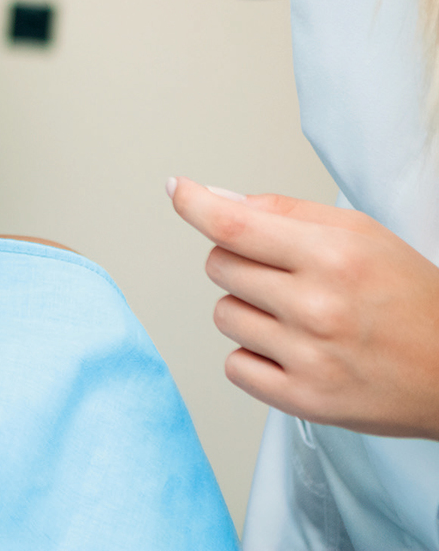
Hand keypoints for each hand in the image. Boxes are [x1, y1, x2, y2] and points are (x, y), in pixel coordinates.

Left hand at [169, 177, 438, 437]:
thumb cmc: (412, 300)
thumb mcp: (362, 234)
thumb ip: (283, 212)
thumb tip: (215, 199)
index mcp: (333, 257)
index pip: (234, 225)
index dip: (194, 204)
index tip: (178, 190)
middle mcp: (317, 307)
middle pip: (218, 266)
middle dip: (239, 263)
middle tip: (285, 276)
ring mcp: (308, 357)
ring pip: (223, 315)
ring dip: (248, 311)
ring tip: (299, 318)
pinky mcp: (303, 400)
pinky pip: (234, 366)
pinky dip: (255, 358)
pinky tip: (294, 352)